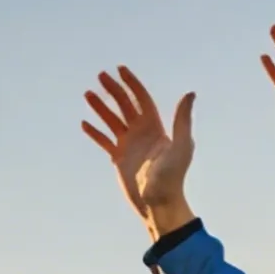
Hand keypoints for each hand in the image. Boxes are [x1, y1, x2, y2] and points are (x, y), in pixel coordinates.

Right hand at [81, 67, 196, 241]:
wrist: (160, 204)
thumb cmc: (174, 177)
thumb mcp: (181, 146)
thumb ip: (182, 120)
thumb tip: (190, 93)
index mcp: (156, 127)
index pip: (142, 99)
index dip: (132, 83)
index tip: (120, 70)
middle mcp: (142, 133)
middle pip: (125, 105)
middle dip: (114, 90)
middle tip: (100, 75)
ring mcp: (129, 146)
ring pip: (112, 121)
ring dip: (100, 107)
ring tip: (88, 94)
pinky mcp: (119, 159)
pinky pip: (104, 141)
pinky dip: (95, 133)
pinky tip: (84, 123)